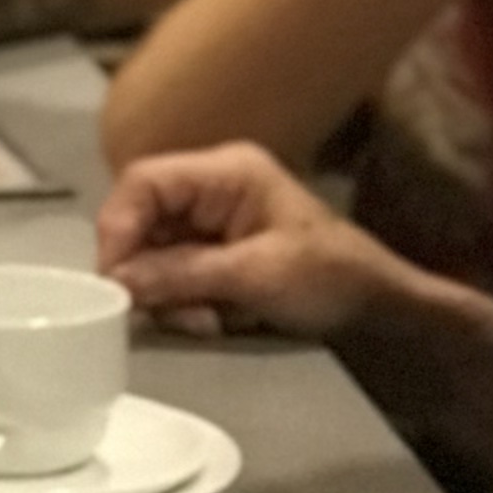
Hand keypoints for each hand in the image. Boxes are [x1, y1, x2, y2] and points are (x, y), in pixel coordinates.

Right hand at [93, 143, 412, 340]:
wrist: (379, 308)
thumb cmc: (332, 278)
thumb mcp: (255, 277)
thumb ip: (181, 275)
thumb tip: (115, 282)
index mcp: (226, 172)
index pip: (143, 183)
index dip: (118, 229)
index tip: (114, 279)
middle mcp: (211, 188)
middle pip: (141, 220)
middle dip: (146, 271)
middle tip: (164, 312)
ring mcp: (210, 221)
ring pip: (151, 253)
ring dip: (166, 294)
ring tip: (204, 320)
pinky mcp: (213, 252)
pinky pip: (171, 273)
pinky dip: (181, 302)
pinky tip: (211, 319)